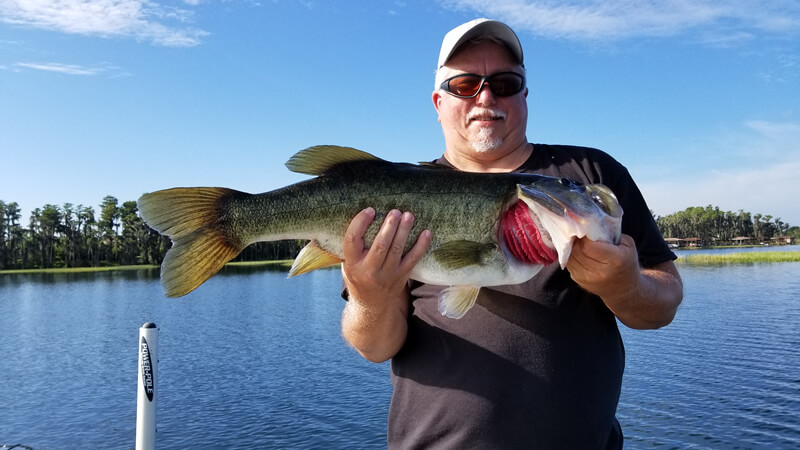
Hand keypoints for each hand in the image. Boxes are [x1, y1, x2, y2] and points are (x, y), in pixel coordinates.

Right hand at [340, 208, 431, 361]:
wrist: (371, 306)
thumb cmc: (358, 277)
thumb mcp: (347, 265)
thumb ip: (352, 247)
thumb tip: (359, 216)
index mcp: (352, 264)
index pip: (353, 240)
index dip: (360, 223)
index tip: (370, 210)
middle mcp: (369, 271)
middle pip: (380, 245)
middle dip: (389, 226)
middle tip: (395, 211)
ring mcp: (387, 275)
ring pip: (397, 250)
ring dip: (404, 231)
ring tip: (408, 215)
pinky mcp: (401, 277)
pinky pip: (413, 259)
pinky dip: (421, 245)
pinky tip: (426, 233)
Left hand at [567, 234, 682, 328]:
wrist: (624, 290)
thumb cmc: (627, 263)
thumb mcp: (627, 245)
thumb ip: (610, 233)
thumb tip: (590, 222)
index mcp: (614, 260)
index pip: (588, 245)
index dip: (584, 234)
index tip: (584, 226)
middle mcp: (599, 272)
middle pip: (577, 250)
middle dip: (576, 238)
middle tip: (577, 229)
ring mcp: (587, 278)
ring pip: (570, 256)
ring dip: (571, 246)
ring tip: (576, 238)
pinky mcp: (578, 281)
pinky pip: (569, 262)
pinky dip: (571, 254)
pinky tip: (577, 249)